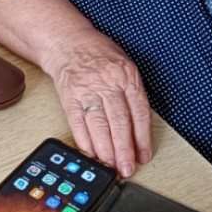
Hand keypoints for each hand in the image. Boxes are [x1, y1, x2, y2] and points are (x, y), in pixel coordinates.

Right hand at [42, 31, 151, 176]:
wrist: (68, 42)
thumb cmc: (98, 54)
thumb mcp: (125, 65)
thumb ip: (132, 93)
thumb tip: (139, 129)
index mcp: (126, 76)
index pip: (139, 112)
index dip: (142, 138)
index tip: (143, 156)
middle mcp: (107, 83)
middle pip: (119, 122)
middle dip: (124, 150)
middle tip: (127, 168)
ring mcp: (87, 90)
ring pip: (99, 126)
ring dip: (105, 150)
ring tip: (110, 165)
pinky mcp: (70, 97)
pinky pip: (78, 123)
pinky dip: (84, 141)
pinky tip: (91, 153)